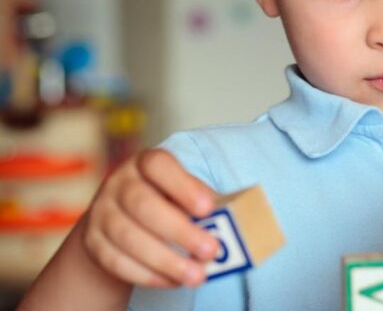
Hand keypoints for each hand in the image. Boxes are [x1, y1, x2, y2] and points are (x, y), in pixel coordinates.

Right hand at [82, 149, 219, 287]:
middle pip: (143, 204)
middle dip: (179, 231)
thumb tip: (229, 224)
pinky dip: (148, 274)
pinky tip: (173, 281)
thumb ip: (201, 203)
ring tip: (197, 275)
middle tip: (210, 251)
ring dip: (166, 260)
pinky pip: (116, 261)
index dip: (183, 186)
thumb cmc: (166, 202)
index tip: (208, 208)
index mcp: (145, 163)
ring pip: (128, 237)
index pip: (158, 165)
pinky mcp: (92, 242)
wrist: (119, 220)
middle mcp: (119, 183)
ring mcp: (101, 212)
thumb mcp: (182, 192)